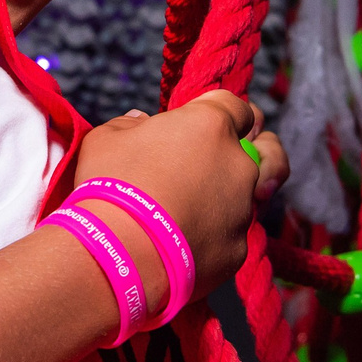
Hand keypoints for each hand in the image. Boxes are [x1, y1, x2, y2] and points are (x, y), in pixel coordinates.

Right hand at [71, 91, 278, 309]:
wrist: (118, 254)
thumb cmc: (110, 186)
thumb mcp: (106, 138)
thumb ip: (131, 125)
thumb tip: (140, 124)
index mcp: (210, 125)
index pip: (237, 107)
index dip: (221, 115)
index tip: (200, 127)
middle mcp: (238, 163)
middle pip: (254, 153)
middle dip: (231, 159)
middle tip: (202, 171)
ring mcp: (242, 209)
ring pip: (242, 199)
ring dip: (218, 202)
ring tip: (178, 217)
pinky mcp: (238, 250)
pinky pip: (228, 238)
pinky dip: (209, 240)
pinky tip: (178, 247)